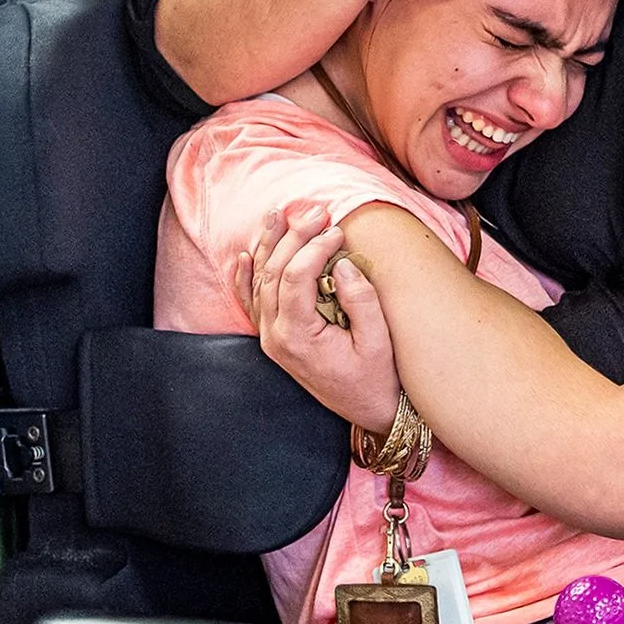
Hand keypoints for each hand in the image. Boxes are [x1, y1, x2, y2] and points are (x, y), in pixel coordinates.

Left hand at [236, 203, 401, 432]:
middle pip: (274, 274)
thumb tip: (339, 264)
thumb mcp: (378, 341)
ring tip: (278, 214)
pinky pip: (252, 304)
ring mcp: (271, 339)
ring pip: (260, 282)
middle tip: (316, 210)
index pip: (295, 278)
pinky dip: (246, 278)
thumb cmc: (378, 378)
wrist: (372, 412)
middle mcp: (276, 337)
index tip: (337, 229)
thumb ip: (359, 301)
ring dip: (269, 246)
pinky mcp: (276, 340)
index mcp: (298, 338)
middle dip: (293, 237)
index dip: (314, 247)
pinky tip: (244, 256)